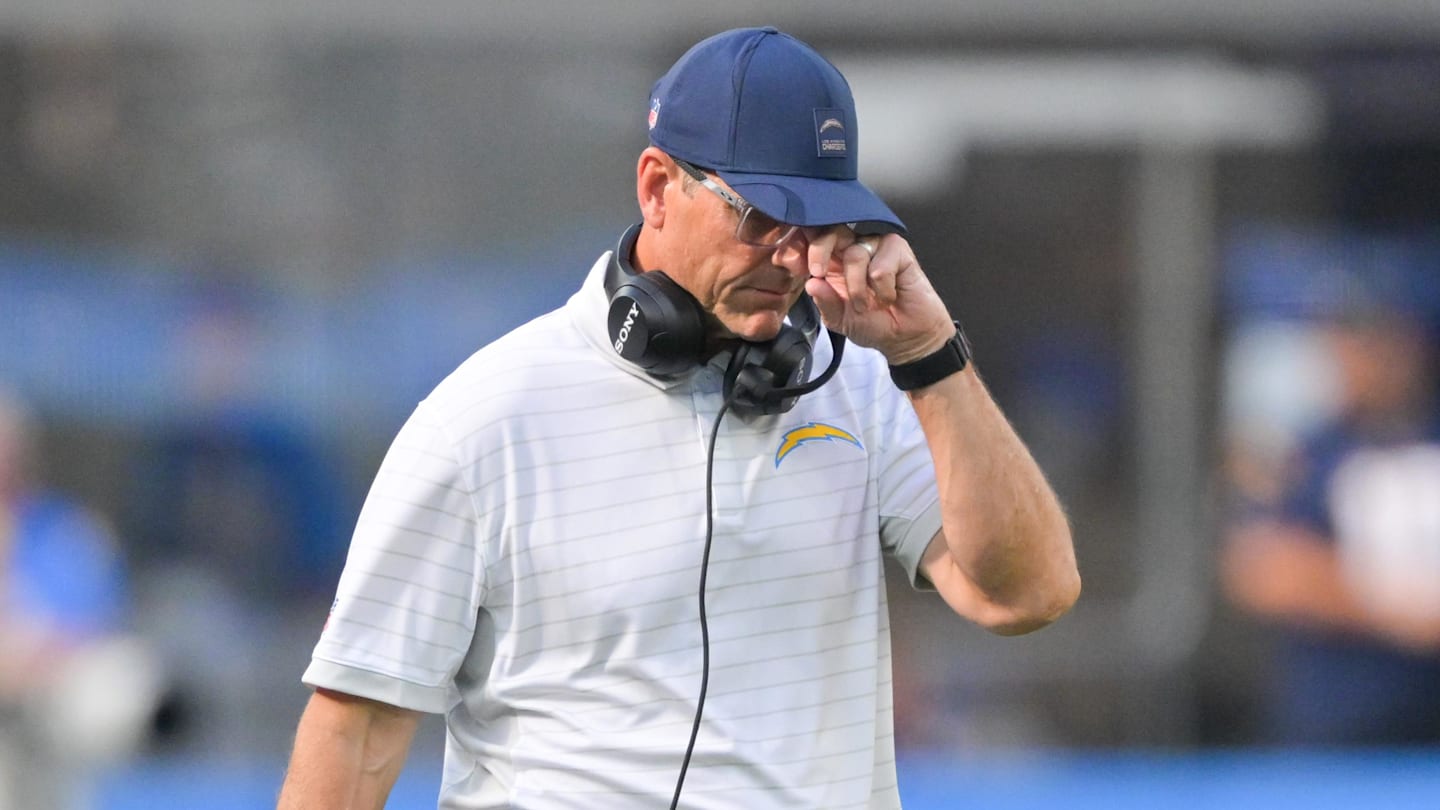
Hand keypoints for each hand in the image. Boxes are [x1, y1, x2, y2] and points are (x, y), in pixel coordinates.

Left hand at [802, 231, 953, 364]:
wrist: (905, 337)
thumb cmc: (874, 323)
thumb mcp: (839, 319)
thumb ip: (825, 301)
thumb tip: (812, 283)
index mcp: (834, 260)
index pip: (814, 238)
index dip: (802, 244)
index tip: (798, 265)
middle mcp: (853, 247)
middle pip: (831, 230)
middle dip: (820, 250)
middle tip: (819, 272)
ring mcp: (876, 246)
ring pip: (855, 254)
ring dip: (858, 288)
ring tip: (867, 305)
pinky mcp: (898, 250)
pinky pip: (880, 266)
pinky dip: (882, 289)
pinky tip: (889, 296)